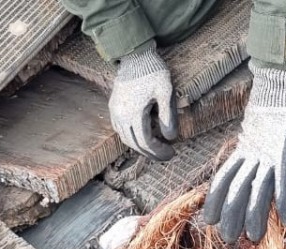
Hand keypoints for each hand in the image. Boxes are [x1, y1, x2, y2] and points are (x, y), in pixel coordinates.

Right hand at [109, 43, 176, 160]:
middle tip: (166, 155)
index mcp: (134, 113)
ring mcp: (115, 111)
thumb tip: (171, 138)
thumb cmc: (153, 71)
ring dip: (140, 146)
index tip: (171, 152)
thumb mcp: (166, 91)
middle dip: (151, 153)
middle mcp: (121, 115)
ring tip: (155, 148)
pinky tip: (140, 136)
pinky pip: (119, 129)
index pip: (146, 142)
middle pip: (135, 144)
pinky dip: (130, 137)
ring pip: (125, 138)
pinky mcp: (113, 106)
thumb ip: (168, 116)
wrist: (135, 55)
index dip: (159, 151)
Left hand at [204, 61, 285, 242]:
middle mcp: (252, 155)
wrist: (285, 84)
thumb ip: (260, 154)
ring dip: (254, 217)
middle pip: (236, 190)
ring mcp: (268, 155)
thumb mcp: (261, 133)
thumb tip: (268, 173)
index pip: (224, 179)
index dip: (216, 201)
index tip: (210, 219)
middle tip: (228, 239)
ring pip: (257, 191)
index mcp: (244, 150)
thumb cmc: (278, 107)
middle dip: (231, 216)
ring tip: (252, 237)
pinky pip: (285, 183)